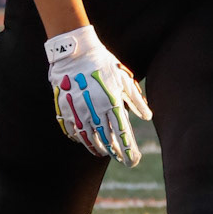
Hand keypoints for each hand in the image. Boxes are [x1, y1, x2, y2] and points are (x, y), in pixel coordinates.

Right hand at [45, 25, 150, 166]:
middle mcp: (95, 110)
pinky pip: (72, 130)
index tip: (133, 161)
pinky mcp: (65, 109)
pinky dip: (79, 138)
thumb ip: (136, 100)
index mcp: (112, 102)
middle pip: (106, 139)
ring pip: (88, 138)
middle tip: (120, 159)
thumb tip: (148, 116)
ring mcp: (78, 111)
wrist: (74, 52)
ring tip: (103, 152)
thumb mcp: (124, 79)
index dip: (128, 150)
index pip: (122, 134)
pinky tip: (84, 140)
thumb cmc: (103, 63)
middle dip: (114, 152)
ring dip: (97, 148)